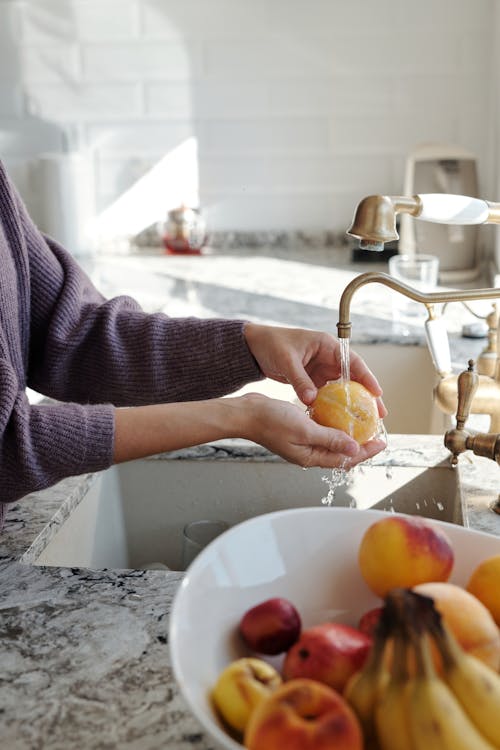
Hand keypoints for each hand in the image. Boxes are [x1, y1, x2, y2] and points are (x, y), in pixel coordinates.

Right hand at [231, 393, 386, 468]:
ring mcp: (303, 441)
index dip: (365, 451)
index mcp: (310, 457)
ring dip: (347, 433)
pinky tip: (339, 412)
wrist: (246, 413)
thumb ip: (329, 439)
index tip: (381, 442)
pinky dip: (332, 423)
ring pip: (331, 440)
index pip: (344, 459)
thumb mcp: (304, 430)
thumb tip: (354, 448)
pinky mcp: (298, 430)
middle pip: (340, 451)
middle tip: (376, 433)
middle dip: (360, 444)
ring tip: (363, 423)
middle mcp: (308, 452)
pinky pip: (321, 428)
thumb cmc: (270, 421)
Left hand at [244, 323, 386, 414]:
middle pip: (354, 377)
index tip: (377, 393)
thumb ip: (300, 380)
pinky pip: (328, 394)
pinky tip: (341, 420)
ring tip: (365, 421)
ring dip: (353, 403)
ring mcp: (321, 369)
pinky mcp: (313, 379)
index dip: (367, 377)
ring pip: (343, 388)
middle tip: (379, 414)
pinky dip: (335, 406)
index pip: (353, 361)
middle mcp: (328, 357)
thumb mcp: (286, 361)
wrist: (253, 347)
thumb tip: (312, 400)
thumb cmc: (270, 344)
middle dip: (367, 395)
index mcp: (326, 345)